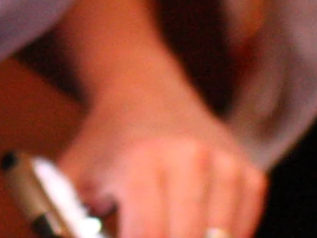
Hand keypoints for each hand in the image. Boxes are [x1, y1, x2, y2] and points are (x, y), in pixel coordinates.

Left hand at [59, 67, 264, 237]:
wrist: (145, 92)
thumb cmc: (104, 146)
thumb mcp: (71, 181)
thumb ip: (68, 225)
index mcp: (142, 161)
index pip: (149, 235)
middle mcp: (190, 158)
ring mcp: (225, 164)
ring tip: (166, 232)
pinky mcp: (249, 172)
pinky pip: (243, 230)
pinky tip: (197, 235)